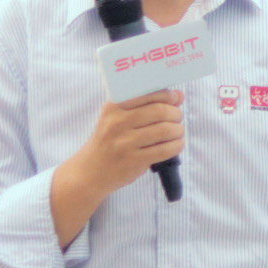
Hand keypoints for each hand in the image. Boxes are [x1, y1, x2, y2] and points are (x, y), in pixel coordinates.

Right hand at [50, 90, 183, 246]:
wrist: (89, 173)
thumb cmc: (108, 142)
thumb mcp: (117, 119)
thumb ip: (146, 106)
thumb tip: (179, 95)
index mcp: (113, 107)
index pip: (149, 94)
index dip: (168, 96)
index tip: (176, 98)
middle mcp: (117, 123)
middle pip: (160, 112)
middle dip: (176, 114)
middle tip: (177, 118)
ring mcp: (125, 143)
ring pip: (164, 130)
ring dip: (178, 130)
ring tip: (178, 132)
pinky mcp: (133, 160)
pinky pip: (164, 150)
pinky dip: (176, 146)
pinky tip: (176, 144)